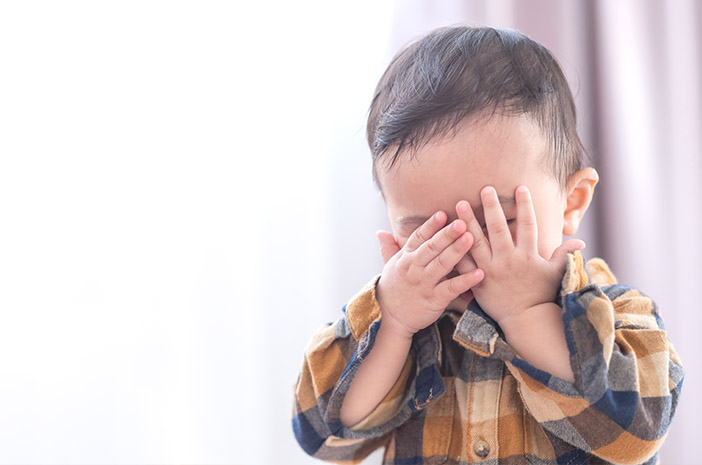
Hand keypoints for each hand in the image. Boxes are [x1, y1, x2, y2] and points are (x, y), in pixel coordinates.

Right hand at [375, 211, 484, 338]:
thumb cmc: (394, 290)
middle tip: (462, 222)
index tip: (442, 214)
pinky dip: (466, 281)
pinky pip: (452, 288)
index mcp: (405, 258)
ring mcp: (424, 283)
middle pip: (432, 247)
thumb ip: (389, 248)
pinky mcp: (434, 299)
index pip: (419, 237)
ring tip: (470, 239)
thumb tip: (379, 232)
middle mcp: (414, 268)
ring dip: (457, 251)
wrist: (390, 318)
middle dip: (447, 234)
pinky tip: (479, 273)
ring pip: (442, 264)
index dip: (431, 225)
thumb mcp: (389, 267)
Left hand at [455, 186, 584, 325]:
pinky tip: (447, 234)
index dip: (525, 205)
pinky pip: (464, 263)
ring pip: (476, 242)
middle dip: (492, 207)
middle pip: (498, 229)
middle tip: (485, 188)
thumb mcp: (555, 273)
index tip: (521, 187)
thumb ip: (564, 255)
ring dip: (468, 222)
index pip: (527, 225)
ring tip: (460, 204)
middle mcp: (508, 260)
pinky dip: (456, 249)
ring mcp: (491, 270)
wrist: (525, 320)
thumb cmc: (540, 295)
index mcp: (528, 256)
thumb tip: (581, 242)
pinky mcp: (477, 280)